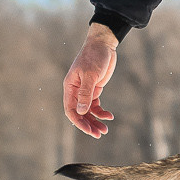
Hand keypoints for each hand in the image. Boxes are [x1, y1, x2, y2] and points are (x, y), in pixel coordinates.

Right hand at [63, 23, 117, 138]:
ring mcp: (85, 91)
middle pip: (80, 113)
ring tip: (105, 130)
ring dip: (95, 121)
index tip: (89, 130)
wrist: (103, 45)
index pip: (70, 110)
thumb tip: (81, 111)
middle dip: (88, 124)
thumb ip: (85, 93)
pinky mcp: (94, 89)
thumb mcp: (90, 75)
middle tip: (99, 134)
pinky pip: (96, 105)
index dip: (79, 122)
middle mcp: (75, 91)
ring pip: (88, 111)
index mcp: (70, 88)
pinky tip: (109, 116)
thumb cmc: (94, 57)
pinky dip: (102, 112)